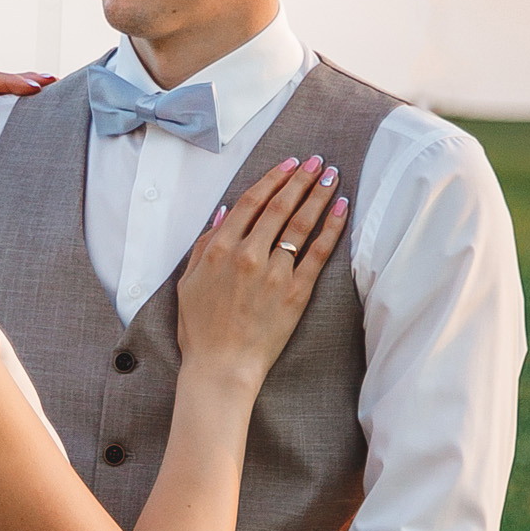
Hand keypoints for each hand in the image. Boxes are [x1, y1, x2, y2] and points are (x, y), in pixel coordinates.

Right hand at [176, 153, 348, 389]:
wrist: (221, 368)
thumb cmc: (200, 330)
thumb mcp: (188, 283)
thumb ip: (204, 245)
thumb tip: (223, 213)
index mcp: (219, 249)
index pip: (251, 202)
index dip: (273, 178)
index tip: (289, 164)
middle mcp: (247, 254)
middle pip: (280, 206)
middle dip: (302, 179)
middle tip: (318, 162)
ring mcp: (273, 273)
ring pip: (301, 224)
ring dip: (318, 195)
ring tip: (332, 177)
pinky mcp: (295, 292)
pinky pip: (318, 253)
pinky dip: (331, 228)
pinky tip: (341, 209)